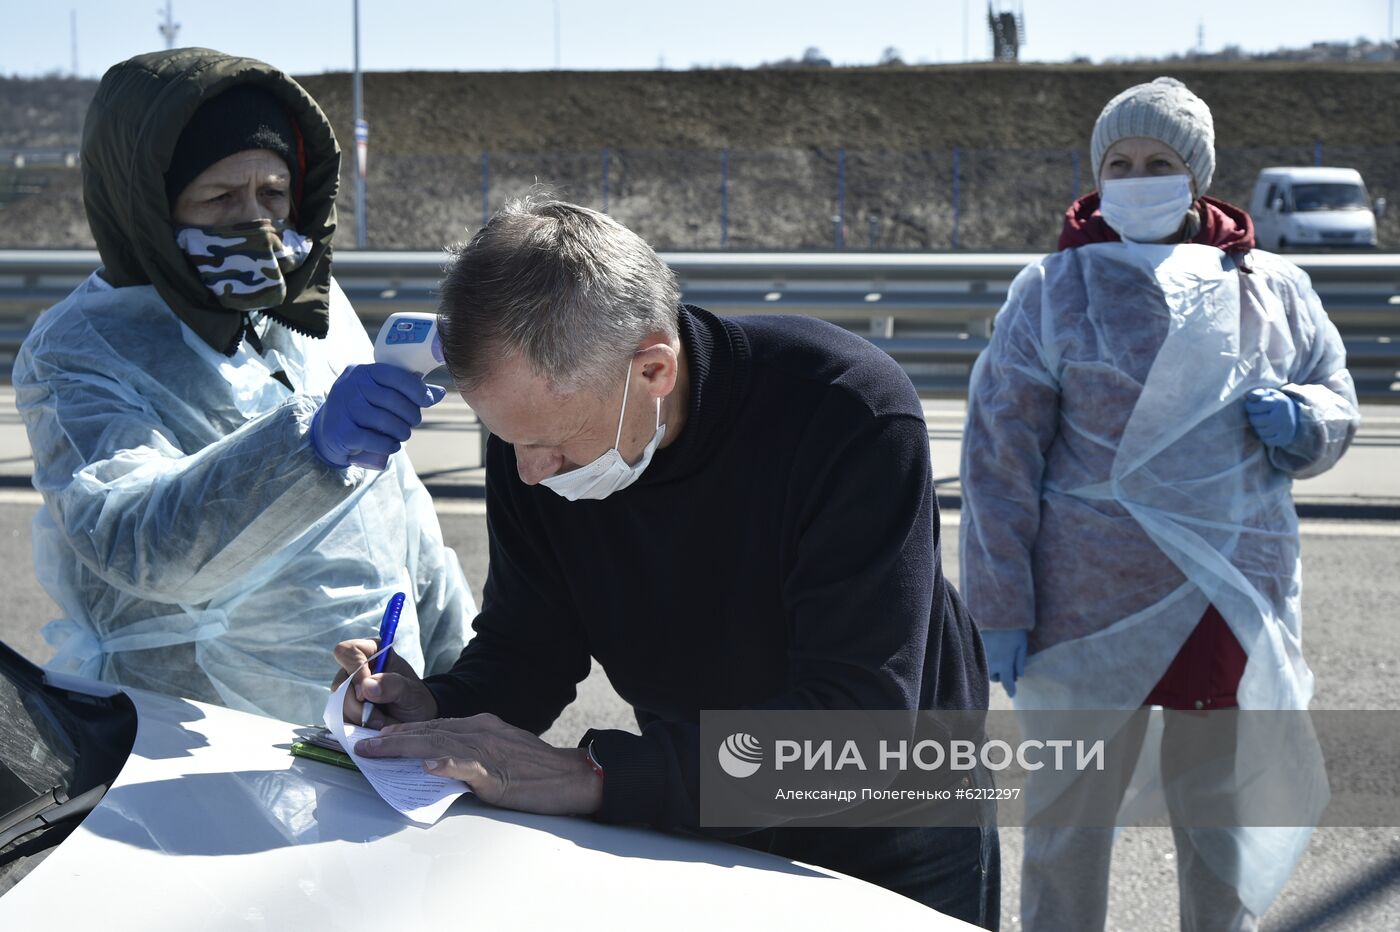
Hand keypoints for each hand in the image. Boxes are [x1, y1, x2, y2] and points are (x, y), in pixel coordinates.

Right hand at [311, 363, 446, 468]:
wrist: (327, 430)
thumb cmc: (362, 408)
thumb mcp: (381, 393)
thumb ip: (409, 391)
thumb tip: (440, 393)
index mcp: (363, 372)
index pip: (395, 376)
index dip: (417, 389)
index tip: (427, 400)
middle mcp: (351, 386)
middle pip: (393, 401)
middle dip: (411, 414)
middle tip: (413, 421)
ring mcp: (343, 409)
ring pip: (385, 421)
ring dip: (402, 432)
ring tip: (404, 434)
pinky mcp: (341, 432)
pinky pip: (372, 439)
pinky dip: (388, 445)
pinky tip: (394, 446)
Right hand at [332, 637, 438, 727]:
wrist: (414, 720)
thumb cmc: (414, 699)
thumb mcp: (412, 691)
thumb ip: (393, 685)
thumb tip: (366, 685)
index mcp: (372, 652)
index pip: (348, 651)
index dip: (355, 671)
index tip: (366, 693)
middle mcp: (355, 668)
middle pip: (340, 683)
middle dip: (357, 705)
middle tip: (379, 716)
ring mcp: (347, 689)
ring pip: (337, 704)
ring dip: (358, 717)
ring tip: (381, 721)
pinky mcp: (343, 708)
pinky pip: (338, 718)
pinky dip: (355, 726)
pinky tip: (371, 726)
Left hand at [354, 715, 604, 816]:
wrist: (573, 776)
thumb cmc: (537, 769)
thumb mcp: (500, 751)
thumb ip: (470, 754)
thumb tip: (439, 762)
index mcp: (480, 726)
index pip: (434, 726)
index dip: (403, 731)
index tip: (378, 737)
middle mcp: (480, 731)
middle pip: (429, 731)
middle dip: (393, 737)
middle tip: (364, 743)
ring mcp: (488, 750)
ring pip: (439, 743)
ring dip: (405, 746)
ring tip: (379, 749)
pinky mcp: (497, 772)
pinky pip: (468, 766)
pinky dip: (447, 764)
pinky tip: (429, 765)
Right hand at [981, 629, 1028, 698]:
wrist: (997, 612)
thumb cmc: (1014, 628)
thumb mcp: (1022, 644)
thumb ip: (1019, 662)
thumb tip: (1019, 676)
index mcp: (1005, 663)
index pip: (1008, 683)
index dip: (1011, 690)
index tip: (1012, 693)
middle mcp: (991, 662)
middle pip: (994, 678)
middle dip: (1000, 675)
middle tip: (1005, 667)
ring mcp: (982, 655)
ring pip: (985, 670)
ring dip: (991, 668)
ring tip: (997, 658)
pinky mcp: (975, 647)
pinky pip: (978, 659)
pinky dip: (984, 659)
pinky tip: (989, 650)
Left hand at [1245, 387, 1299, 447]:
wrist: (1296, 416)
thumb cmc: (1276, 404)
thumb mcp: (1269, 395)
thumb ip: (1258, 393)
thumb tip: (1250, 396)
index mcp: (1279, 402)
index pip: (1253, 407)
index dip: (1250, 407)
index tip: (1252, 406)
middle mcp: (1283, 415)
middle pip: (1255, 420)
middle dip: (1253, 418)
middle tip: (1259, 415)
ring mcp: (1285, 428)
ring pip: (1260, 431)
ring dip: (1258, 428)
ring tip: (1265, 422)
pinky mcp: (1284, 439)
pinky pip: (1266, 440)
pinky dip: (1265, 436)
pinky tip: (1269, 430)